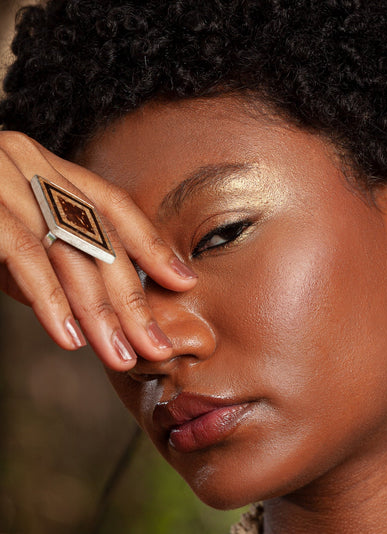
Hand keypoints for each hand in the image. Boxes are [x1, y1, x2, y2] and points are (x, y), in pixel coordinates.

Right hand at [0, 131, 196, 369]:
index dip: (150, 245)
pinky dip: (48, 298)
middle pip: (99, 237)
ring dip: (97, 309)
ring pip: (67, 250)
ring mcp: (2, 177)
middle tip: (156, 346)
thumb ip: (50, 258)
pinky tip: (68, 336)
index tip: (183, 282)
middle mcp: (30, 164)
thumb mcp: (14, 233)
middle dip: (131, 297)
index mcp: (46, 168)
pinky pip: (22, 254)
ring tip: (119, 355)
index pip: (113, 206)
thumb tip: (86, 308)